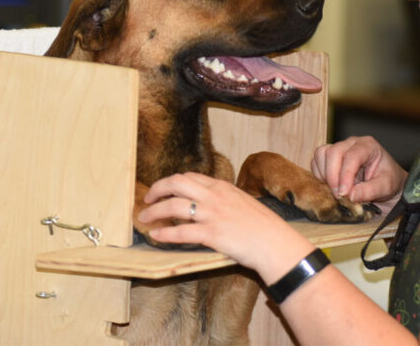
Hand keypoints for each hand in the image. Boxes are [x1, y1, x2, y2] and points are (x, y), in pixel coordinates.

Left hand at [137, 172, 313, 280]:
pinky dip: (164, 233)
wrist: (275, 243)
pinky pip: (181, 231)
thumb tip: (207, 204)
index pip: (189, 177)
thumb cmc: (263, 226)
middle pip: (176, 183)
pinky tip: (156, 235)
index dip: (170, 182)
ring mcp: (212, 214)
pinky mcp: (212, 234)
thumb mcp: (242, 202)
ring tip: (144, 219)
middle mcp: (214, 196)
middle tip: (146, 200)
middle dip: (157, 189)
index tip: (161, 190)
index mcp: (222, 187)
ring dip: (154, 212)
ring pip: (173, 206)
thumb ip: (224, 200)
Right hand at [311, 136, 406, 213]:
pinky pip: (316, 161)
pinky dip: (319, 175)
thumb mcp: (386, 187)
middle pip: (333, 152)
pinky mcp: (329, 157)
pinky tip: (330, 186)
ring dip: (324, 175)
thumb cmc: (388, 181)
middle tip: (339, 195)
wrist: (384, 183)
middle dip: (333, 176)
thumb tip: (351, 195)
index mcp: (368, 145)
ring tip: (335, 190)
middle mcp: (352, 143)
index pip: (352, 156)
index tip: (344, 193)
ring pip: (321, 154)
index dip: (345, 175)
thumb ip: (370, 191)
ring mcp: (339, 148)